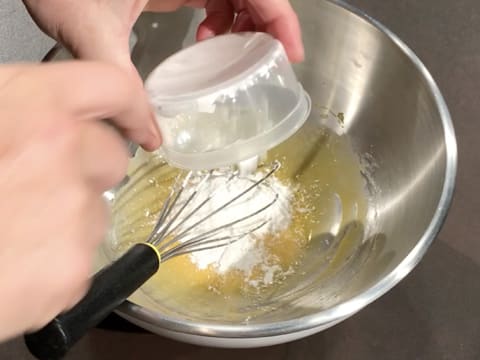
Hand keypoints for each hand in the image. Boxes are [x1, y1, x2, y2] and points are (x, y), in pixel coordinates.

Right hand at [0, 61, 158, 340]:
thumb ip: (19, 105)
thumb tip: (52, 109)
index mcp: (34, 108)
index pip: (113, 87)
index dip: (129, 104)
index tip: (135, 120)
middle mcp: (63, 155)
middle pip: (113, 155)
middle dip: (87, 167)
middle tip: (35, 182)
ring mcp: (74, 216)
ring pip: (97, 208)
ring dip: (67, 216)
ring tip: (13, 227)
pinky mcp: (75, 269)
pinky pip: (83, 255)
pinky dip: (58, 258)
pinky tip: (16, 261)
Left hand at [23, 0, 303, 72]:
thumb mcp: (92, 28)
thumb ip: (122, 82)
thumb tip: (148, 134)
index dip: (282, 17)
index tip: (291, 52)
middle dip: (266, 24)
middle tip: (268, 59)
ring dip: (242, 21)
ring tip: (231, 51)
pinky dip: (218, 15)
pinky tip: (204, 37)